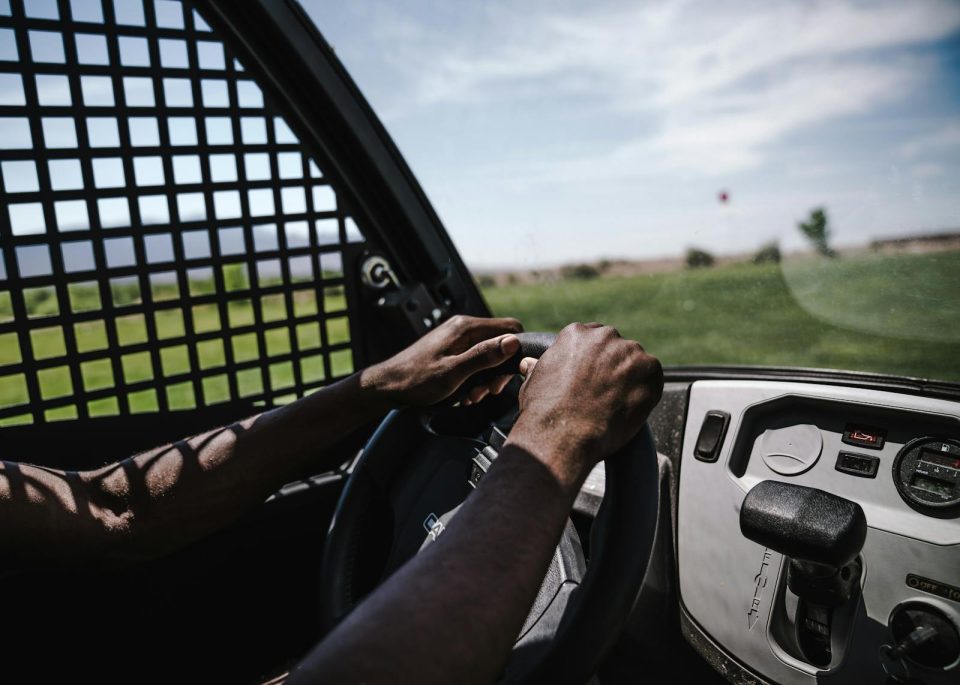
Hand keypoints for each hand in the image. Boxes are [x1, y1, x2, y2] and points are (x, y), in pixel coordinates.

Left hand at [362, 315, 522, 406]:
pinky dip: (474, 380)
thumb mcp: (454, 372)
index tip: (508, 374)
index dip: (515, 351)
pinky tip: (464, 394)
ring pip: (488, 356)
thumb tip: (512, 343)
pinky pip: (474, 362)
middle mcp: (463, 329)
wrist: (387, 387)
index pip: (510, 328)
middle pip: (500, 344)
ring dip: (485, 379)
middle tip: (489, 390)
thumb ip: (483, 356)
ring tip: (472, 396)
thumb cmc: (415, 380)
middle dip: (499, 370)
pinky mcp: (451, 352)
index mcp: (465, 328)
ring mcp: (456, 340)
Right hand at [509, 323, 662, 481]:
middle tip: (604, 394)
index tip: (591, 378)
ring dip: (630, 380)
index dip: (593, 361)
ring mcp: (628, 351)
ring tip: (616, 405)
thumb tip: (528, 363)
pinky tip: (630, 408)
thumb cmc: (545, 412)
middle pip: (616, 348)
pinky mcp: (649, 369)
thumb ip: (538, 367)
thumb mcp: (532, 382)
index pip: (592, 338)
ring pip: (635, 363)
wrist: (563, 434)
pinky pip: (653, 379)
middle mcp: (603, 336)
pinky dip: (646, 393)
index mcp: (575, 333)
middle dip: (613, 368)